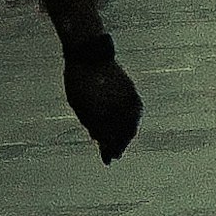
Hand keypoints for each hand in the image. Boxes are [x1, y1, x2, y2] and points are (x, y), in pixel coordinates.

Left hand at [62, 40, 141, 162]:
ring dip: (128, 135)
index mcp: (100, 112)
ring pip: (132, 123)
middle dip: (119, 145)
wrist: (90, 54)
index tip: (107, 160)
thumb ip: (90, 122)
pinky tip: (131, 126)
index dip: (107, 150)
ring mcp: (125, 98)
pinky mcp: (131, 90)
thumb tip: (98, 138)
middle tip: (115, 155)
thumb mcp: (79, 104)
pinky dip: (134, 121)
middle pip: (121, 134)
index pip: (108, 138)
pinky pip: (136, 111)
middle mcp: (116, 107)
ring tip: (123, 143)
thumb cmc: (79, 81)